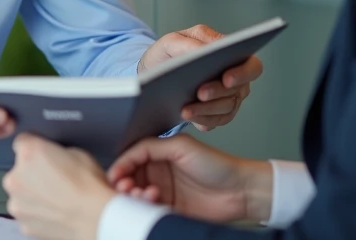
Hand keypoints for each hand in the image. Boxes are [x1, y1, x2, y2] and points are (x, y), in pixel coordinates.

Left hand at [3, 135, 112, 239]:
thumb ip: (53, 152)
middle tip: (54, 179)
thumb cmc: (90, 187)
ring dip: (33, 194)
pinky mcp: (24, 224)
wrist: (97, 218)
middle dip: (33, 174)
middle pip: (19, 170)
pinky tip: (56, 211)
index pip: (22, 142)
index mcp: (28, 152)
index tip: (42, 155)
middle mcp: (16, 177)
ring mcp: (17, 203)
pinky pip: (28, 214)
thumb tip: (51, 157)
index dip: (35, 148)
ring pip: (22, 194)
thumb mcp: (75, 151)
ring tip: (58, 198)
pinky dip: (38, 213)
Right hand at [108, 134, 272, 224]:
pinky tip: (153, 201)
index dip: (121, 165)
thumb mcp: (180, 146)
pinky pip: (149, 209)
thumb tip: (126, 156)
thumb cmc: (216, 165)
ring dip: (134, 195)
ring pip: (137, 194)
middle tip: (125, 187)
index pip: (131, 157)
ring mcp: (164, 191)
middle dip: (124, 182)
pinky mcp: (169, 209)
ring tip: (143, 194)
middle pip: (131, 177)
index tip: (115, 174)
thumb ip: (151, 147)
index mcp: (160, 153)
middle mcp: (159, 172)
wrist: (240, 191)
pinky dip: (145, 207)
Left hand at [137, 24, 262, 129]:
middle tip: (201, 93)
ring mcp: (227, 98)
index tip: (226, 78)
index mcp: (230, 55)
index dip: (243, 73)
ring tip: (186, 110)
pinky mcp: (216, 115)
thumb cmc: (169, 53)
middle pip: (239, 90)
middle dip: (219, 92)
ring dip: (206, 109)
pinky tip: (187, 116)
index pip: (252, 66)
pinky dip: (201, 119)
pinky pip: (215, 121)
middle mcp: (235, 79)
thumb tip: (204, 50)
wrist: (154, 72)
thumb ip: (188, 42)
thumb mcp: (172, 42)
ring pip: (227, 108)